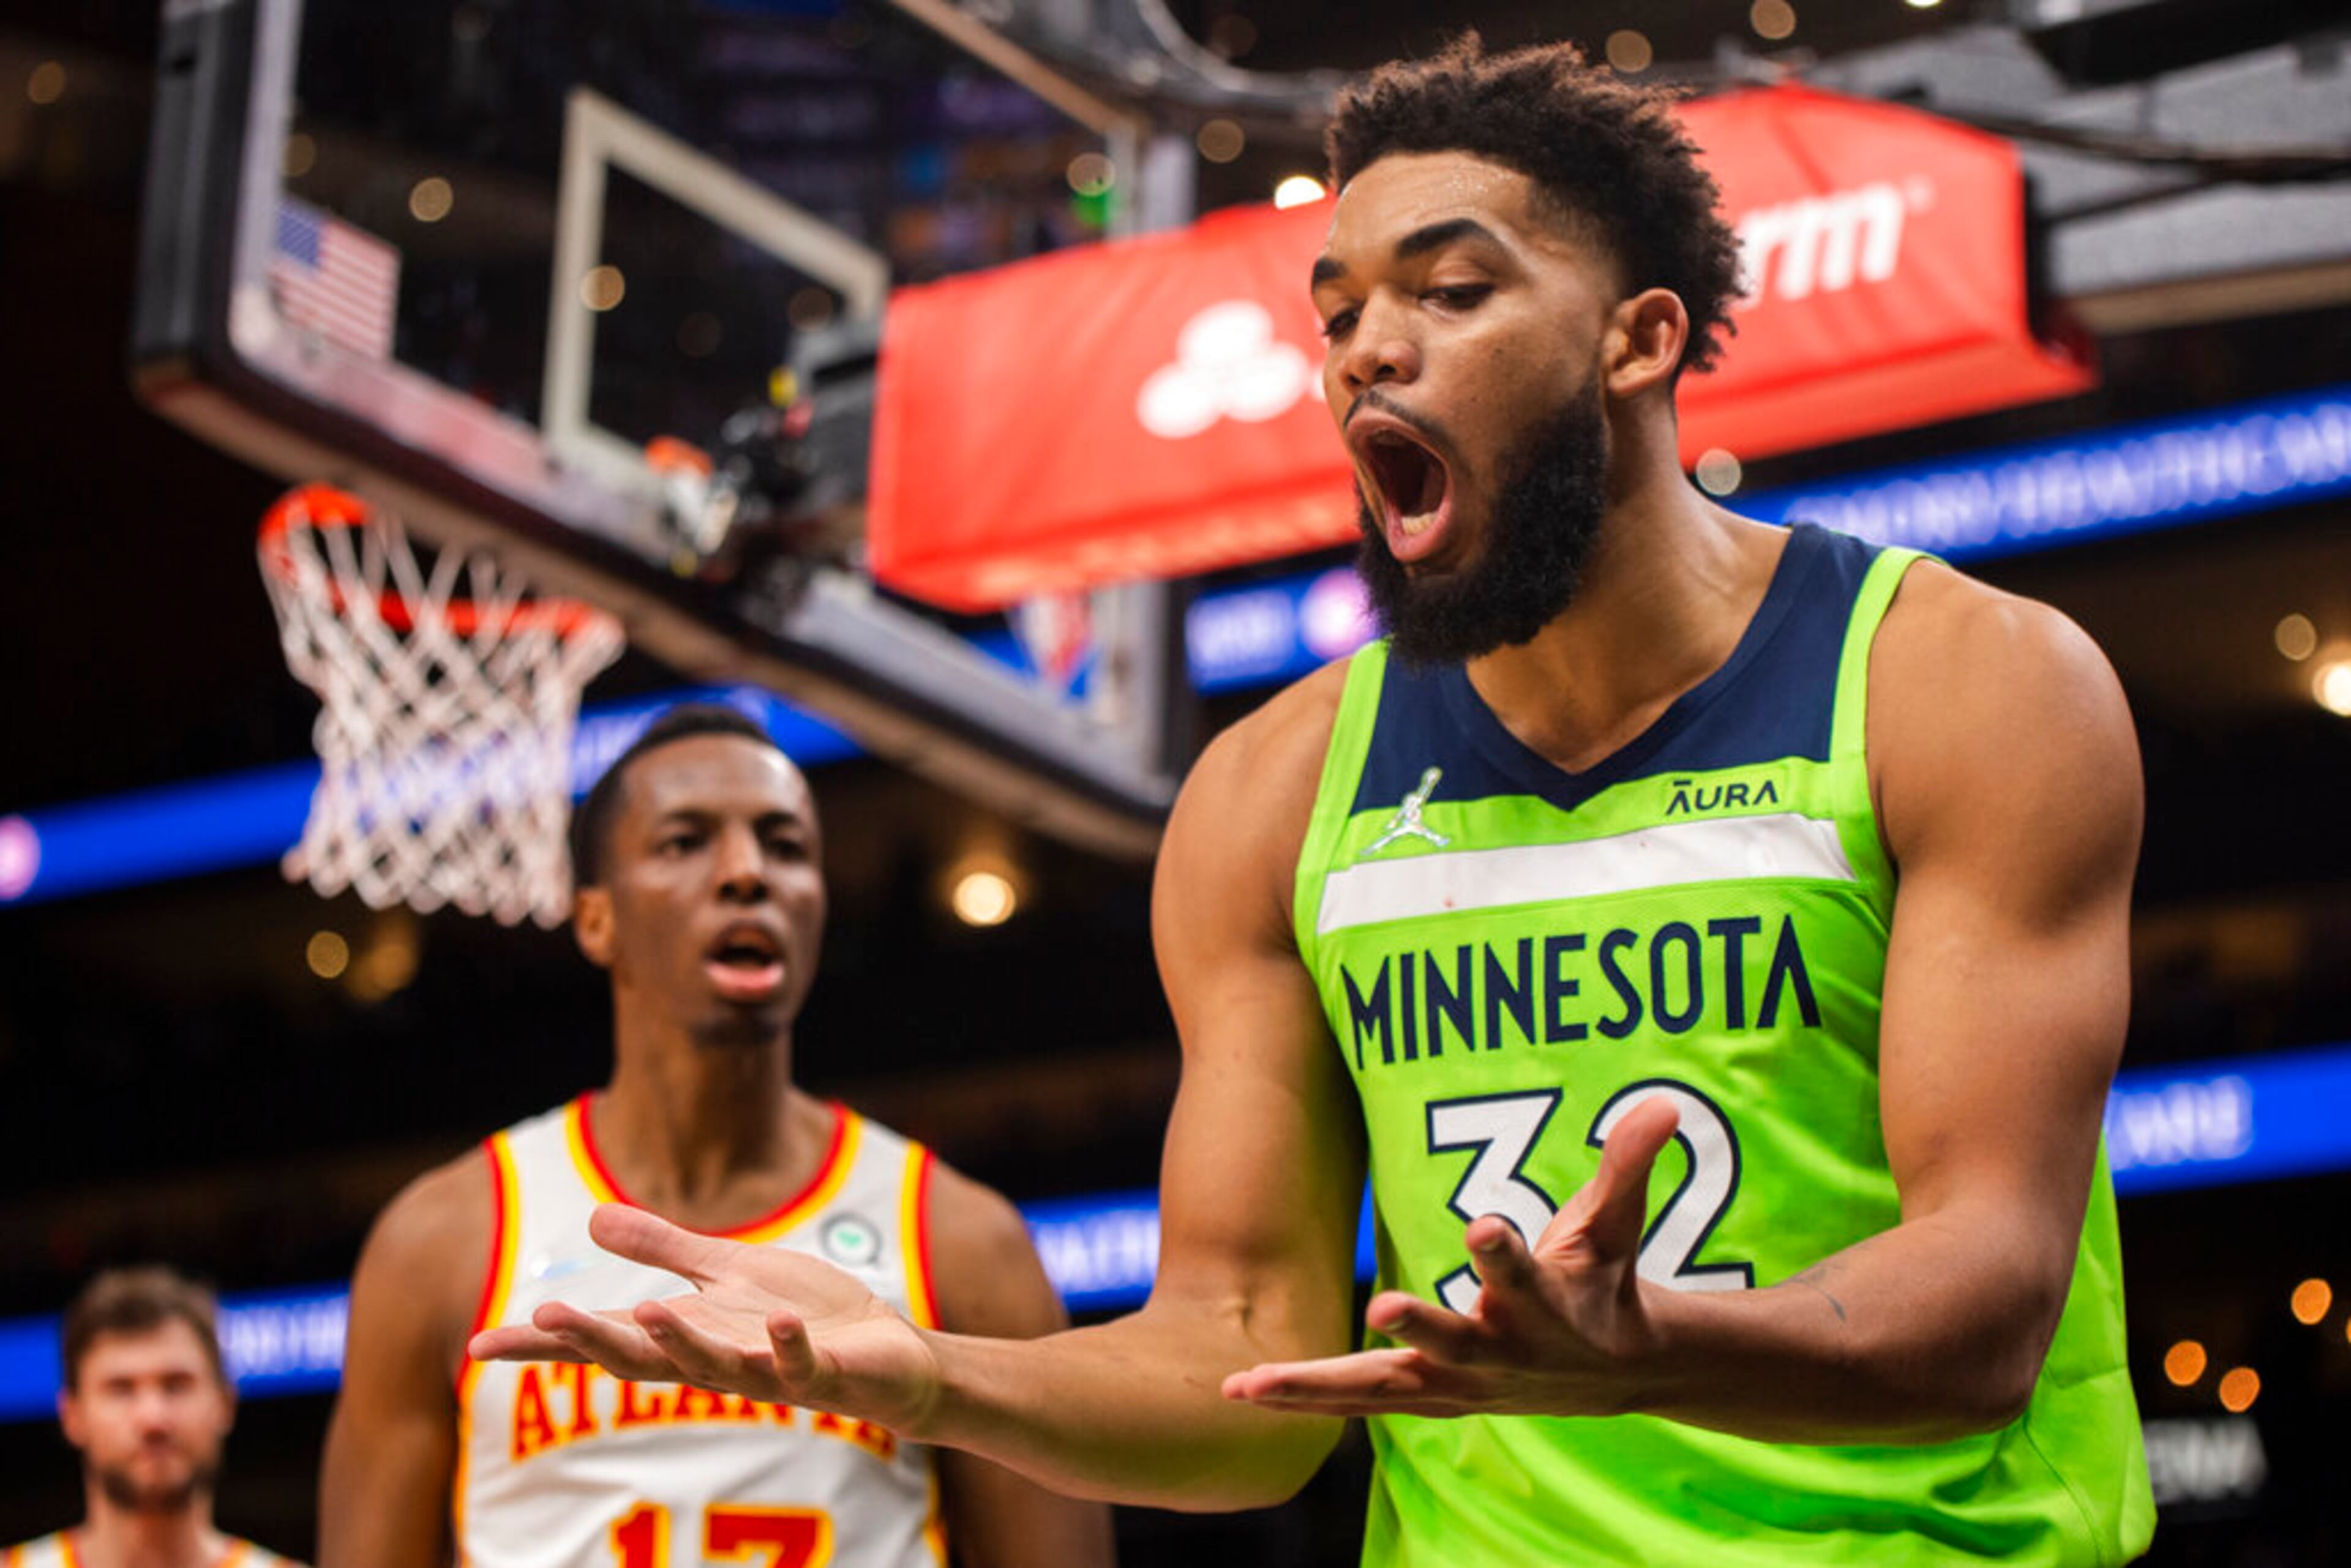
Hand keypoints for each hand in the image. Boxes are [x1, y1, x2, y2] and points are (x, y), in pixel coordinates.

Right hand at [468, 1203, 944, 1434]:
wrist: (887, 1351)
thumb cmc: (803, 1314)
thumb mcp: (725, 1271)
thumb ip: (663, 1250)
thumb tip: (591, 1218)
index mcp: (688, 1332)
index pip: (604, 1340)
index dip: (543, 1345)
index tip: (478, 1345)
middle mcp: (717, 1359)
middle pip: (644, 1358)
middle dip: (596, 1341)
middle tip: (544, 1321)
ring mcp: (769, 1371)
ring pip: (714, 1368)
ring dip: (681, 1344)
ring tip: (650, 1310)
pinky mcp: (825, 1373)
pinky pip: (800, 1364)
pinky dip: (786, 1344)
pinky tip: (775, 1320)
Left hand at [1220, 1094, 1681, 1418]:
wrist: (1609, 1373)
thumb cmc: (1603, 1280)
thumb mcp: (1616, 1223)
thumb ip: (1628, 1165)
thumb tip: (1666, 1103)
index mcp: (1546, 1304)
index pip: (1523, 1273)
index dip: (1504, 1253)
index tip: (1484, 1225)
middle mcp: (1500, 1352)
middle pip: (1457, 1343)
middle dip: (1423, 1328)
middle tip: (1384, 1305)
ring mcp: (1457, 1384)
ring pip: (1384, 1388)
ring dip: (1318, 1383)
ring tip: (1251, 1383)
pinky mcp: (1426, 1397)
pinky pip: (1357, 1399)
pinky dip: (1302, 1397)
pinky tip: (1240, 1392)